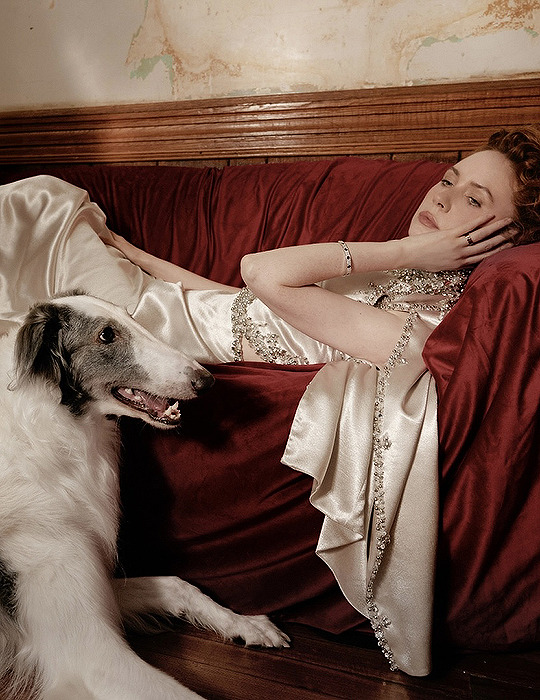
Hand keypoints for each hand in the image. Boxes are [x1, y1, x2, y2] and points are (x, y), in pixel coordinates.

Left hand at [401, 215, 515, 270]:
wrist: (407, 256)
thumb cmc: (421, 260)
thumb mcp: (439, 266)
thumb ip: (451, 261)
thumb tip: (458, 257)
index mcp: (458, 264)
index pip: (481, 258)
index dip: (496, 252)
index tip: (506, 246)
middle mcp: (460, 257)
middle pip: (486, 248)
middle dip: (502, 240)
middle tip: (514, 234)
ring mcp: (456, 246)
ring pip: (481, 237)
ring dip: (497, 229)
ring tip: (507, 223)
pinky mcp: (450, 236)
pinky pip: (469, 227)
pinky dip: (481, 221)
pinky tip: (490, 215)